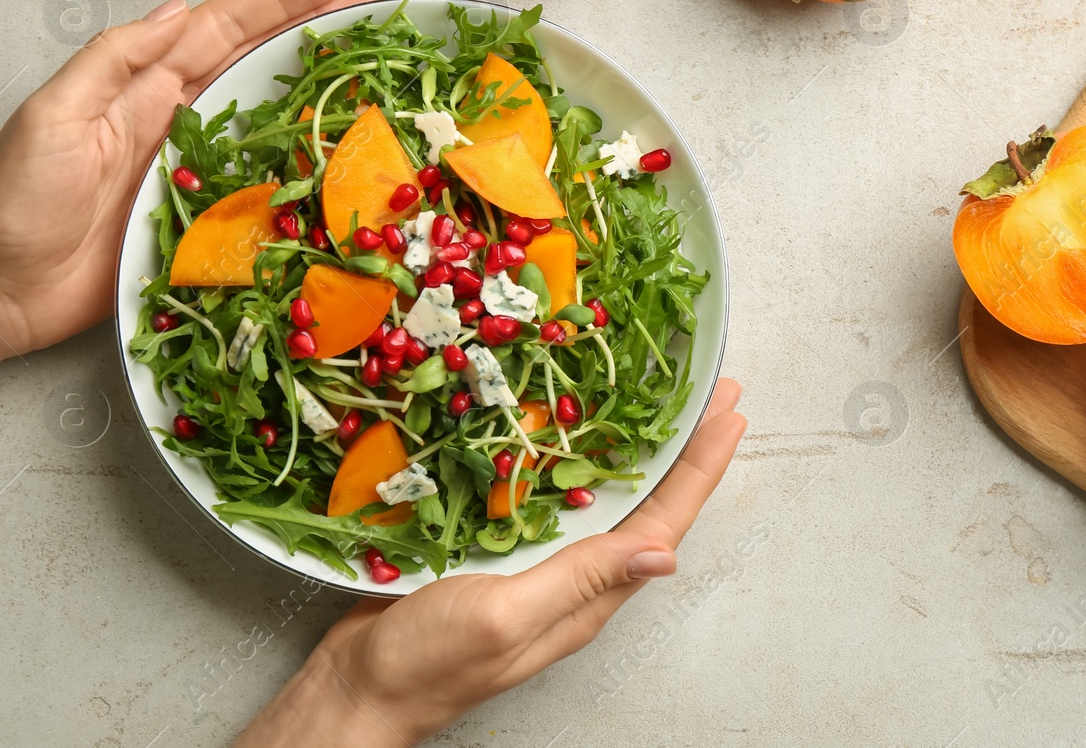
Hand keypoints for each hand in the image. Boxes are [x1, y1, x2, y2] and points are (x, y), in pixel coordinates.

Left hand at [0, 0, 384, 425]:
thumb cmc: (13, 200)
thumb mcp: (52, 112)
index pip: (224, 29)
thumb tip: (177, 11)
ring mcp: (200, 171)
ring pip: (273, 119)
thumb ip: (114, 59)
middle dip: (317, 30)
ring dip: (323, 92)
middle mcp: (182, 121)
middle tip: (377, 6)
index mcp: (147, 88)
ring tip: (377, 67)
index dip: (280, 1)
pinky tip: (347, 161)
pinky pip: (267, 190)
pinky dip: (308, 172)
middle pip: (261, 63)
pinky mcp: (208, 223)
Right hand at [238, 379, 746, 747]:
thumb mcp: (507, 616)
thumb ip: (579, 580)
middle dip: (679, 449)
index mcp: (586, 597)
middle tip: (709, 394)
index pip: (663, 523)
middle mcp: (573, 581)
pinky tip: (568, 437)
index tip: (728, 416)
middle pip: (644, 505)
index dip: (699, 468)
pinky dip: (568, 463)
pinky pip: (548, 502)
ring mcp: (537, 569)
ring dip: (631, 451)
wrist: (356, 690)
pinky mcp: (497, 556)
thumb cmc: (426, 664)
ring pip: (599, 500)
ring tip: (657, 404)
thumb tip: (662, 555)